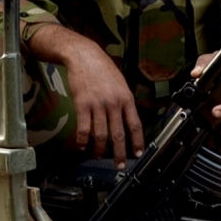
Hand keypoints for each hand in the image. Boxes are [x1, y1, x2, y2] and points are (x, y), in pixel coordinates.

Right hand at [36, 25, 143, 165]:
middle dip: (120, 153)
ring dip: (100, 149)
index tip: (138, 153)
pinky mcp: (82, 105)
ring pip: (101, 134)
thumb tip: (127, 120)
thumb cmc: (102, 68)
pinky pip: (84, 128)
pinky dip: (83, 140)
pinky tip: (83, 146)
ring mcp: (97, 105)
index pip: (135, 125)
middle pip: (119, 134)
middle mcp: (113, 103)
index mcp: (126, 98)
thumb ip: (124, 102)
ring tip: (99, 155)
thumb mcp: (121, 83)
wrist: (83, 56)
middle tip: (120, 164)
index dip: (137, 142)